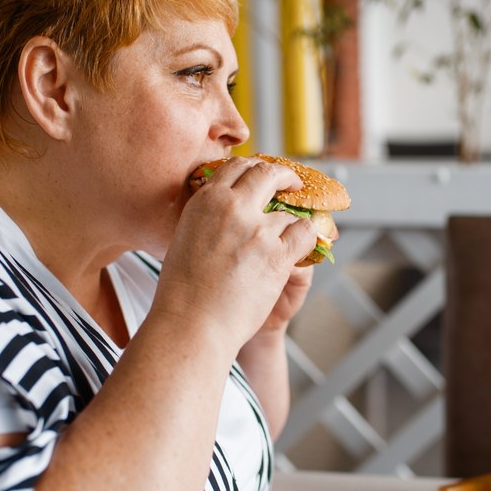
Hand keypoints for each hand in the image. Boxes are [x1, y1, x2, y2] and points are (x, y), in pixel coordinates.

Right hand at [154, 157, 317, 352]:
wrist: (191, 323)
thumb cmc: (183, 291)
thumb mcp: (184, 238)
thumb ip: (206, 216)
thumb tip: (223, 204)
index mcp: (206, 201)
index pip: (235, 167)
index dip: (254, 168)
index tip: (263, 175)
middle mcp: (232, 208)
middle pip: (267, 174)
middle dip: (283, 176)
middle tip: (292, 184)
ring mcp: (257, 230)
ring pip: (288, 212)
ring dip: (290, 224)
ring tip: (286, 239)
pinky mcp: (276, 254)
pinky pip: (304, 232)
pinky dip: (307, 238)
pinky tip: (301, 248)